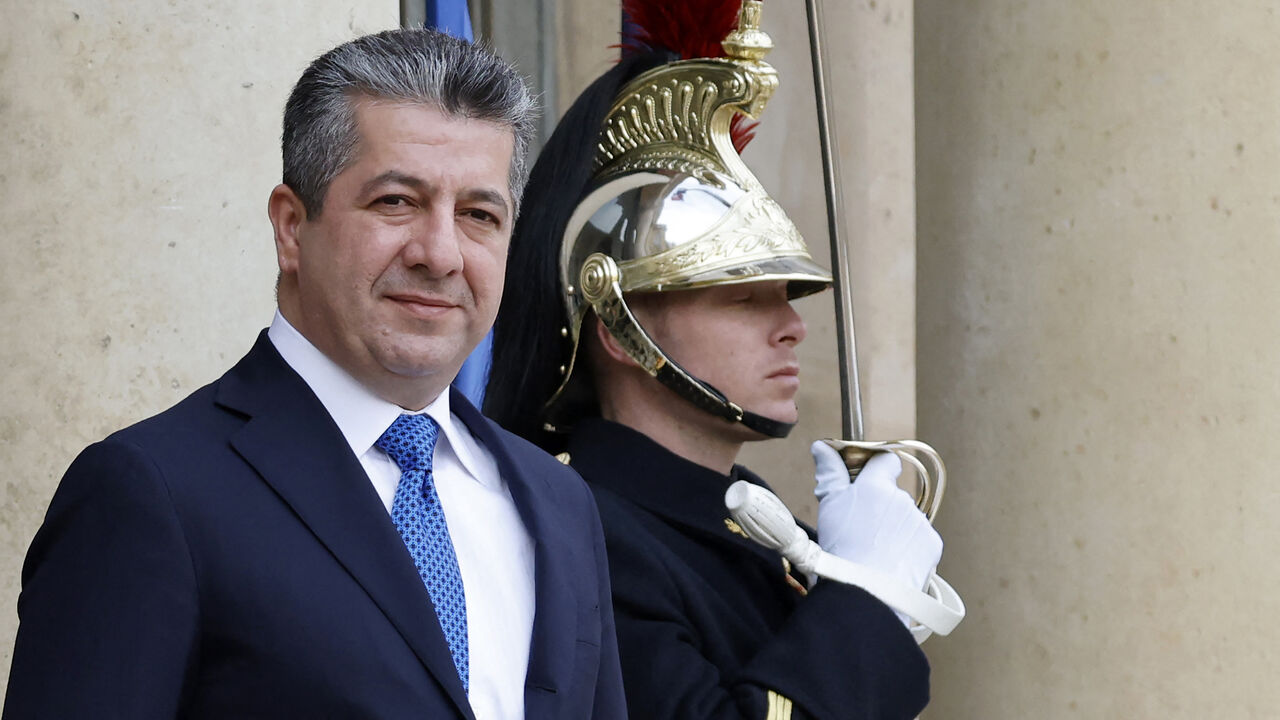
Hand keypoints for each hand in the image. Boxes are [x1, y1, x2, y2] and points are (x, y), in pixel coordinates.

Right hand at [813, 441, 942, 595]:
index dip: (876, 469)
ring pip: (905, 518)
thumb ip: (829, 472)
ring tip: (875, 552)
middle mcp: (902, 498)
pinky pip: (919, 539)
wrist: (868, 593)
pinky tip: (892, 562)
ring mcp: (919, 522)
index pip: (886, 460)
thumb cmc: (842, 551)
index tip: (865, 483)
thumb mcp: (828, 507)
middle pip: (892, 495)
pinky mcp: (932, 544)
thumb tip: (822, 446)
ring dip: (894, 529)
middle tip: (861, 530)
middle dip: (880, 507)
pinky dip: (908, 548)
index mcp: (876, 486)